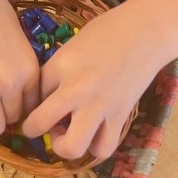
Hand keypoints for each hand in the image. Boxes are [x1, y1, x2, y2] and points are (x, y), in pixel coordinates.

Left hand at [21, 0, 166, 159]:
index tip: (38, 99)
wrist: (146, 32)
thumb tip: (48, 93)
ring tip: (67, 133)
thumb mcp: (74, 44)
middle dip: (32, 129)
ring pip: (72, 147)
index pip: (33, 91)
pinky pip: (103, 147)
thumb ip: (59, 68)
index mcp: (61, 63)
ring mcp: (99, 106)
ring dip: (64, 145)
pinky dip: (95, 146)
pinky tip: (94, 133)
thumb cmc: (108, 30)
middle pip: (39, 123)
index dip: (32, 98)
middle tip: (41, 125)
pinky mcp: (120, 116)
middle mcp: (76, 88)